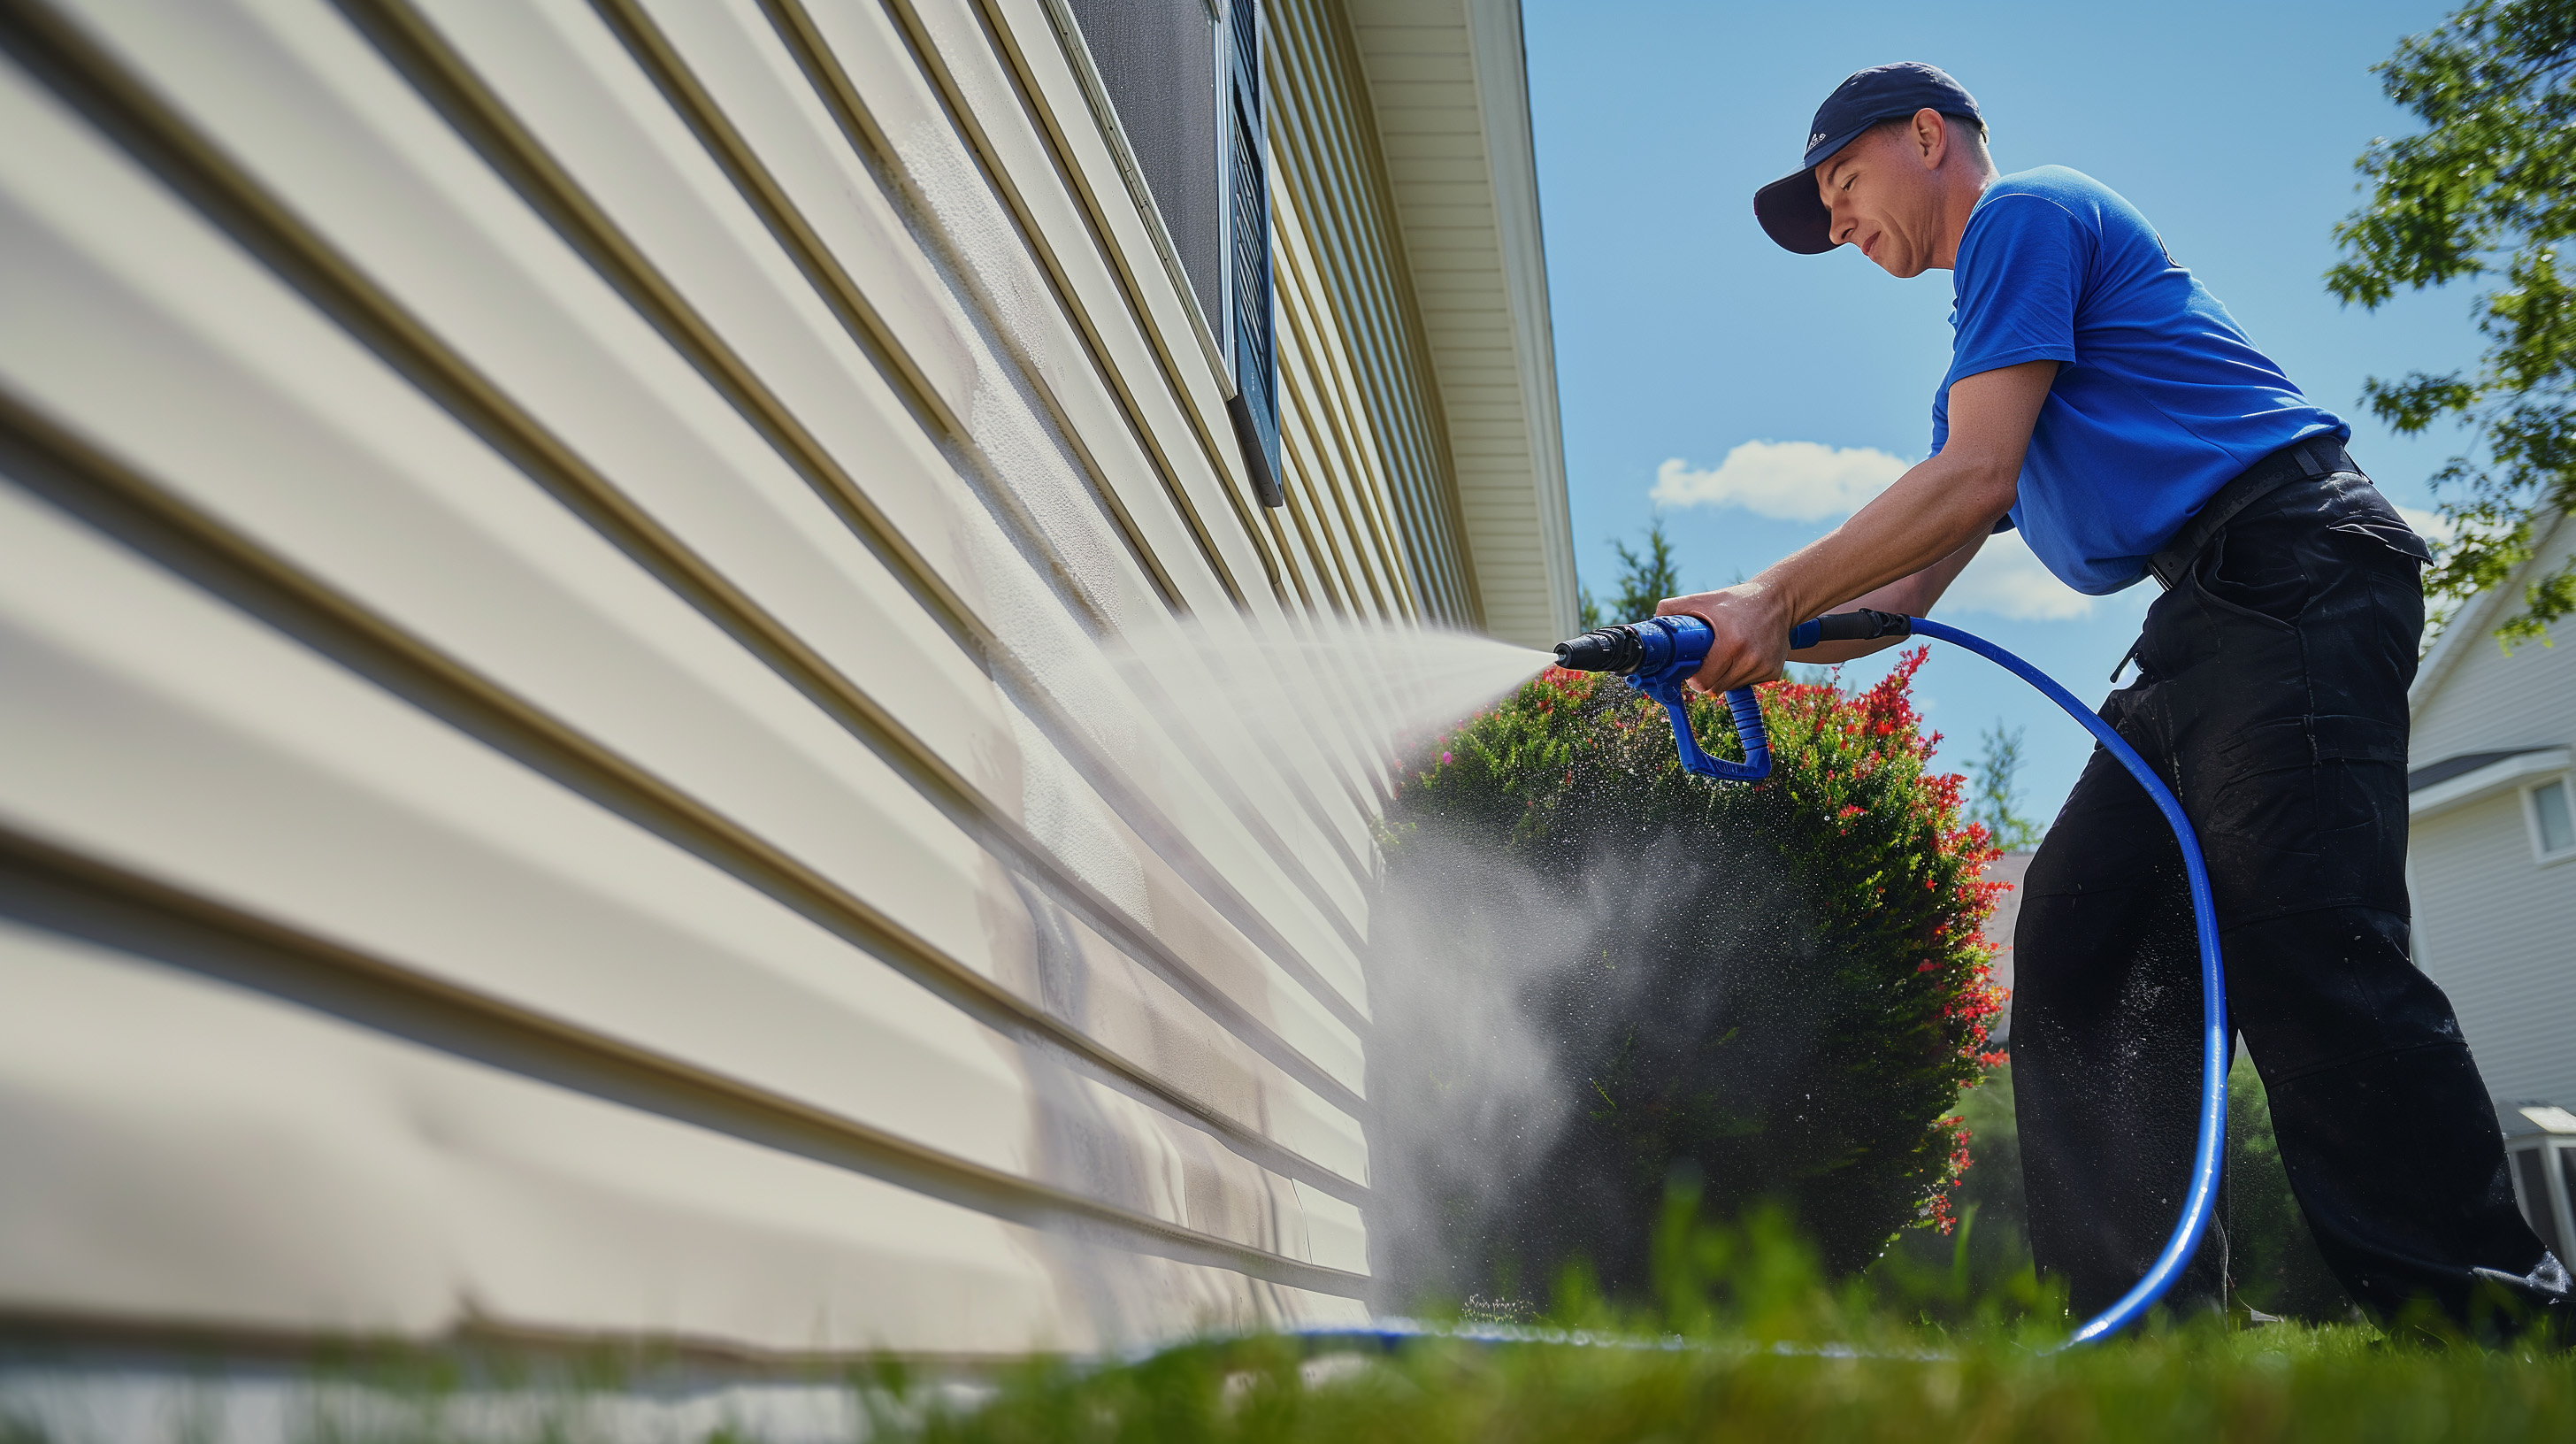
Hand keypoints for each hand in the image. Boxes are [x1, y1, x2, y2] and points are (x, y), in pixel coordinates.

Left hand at [1655, 584, 1792, 694]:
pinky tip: (1744, 655)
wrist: (1778, 600)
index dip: (1694, 677)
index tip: (1694, 666)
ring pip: (1730, 688)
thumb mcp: (1704, 600)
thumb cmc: (1737, 601)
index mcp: (1731, 644)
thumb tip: (1653, 621)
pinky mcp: (1774, 672)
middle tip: (1709, 659)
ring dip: (1724, 677)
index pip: (1703, 682)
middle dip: (1707, 677)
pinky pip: (1747, 684)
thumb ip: (1674, 608)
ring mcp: (1765, 667)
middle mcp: (1751, 659)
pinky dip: (1741, 674)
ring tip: (1727, 654)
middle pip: (1715, 688)